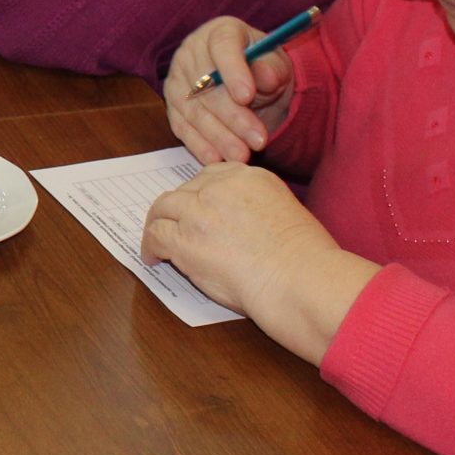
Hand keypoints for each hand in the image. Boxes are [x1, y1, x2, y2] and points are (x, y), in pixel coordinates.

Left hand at [139, 162, 376, 361]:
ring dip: (157, 223)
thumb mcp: (286, 215)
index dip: (200, 192)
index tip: (196, 207)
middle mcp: (221, 186)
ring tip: (154, 241)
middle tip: (173, 225)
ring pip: (163, 208)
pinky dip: (150, 247)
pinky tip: (154, 258)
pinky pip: (155, 235)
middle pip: (186, 189)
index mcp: (251, 177)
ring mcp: (199, 210)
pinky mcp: (184, 237)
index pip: (212, 175)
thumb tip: (239, 226)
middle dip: (178, 207)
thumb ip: (258, 210)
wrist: (299, 279)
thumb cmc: (304, 261)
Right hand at [164, 15, 296, 165]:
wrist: (248, 81)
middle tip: (258, 140)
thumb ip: (272, 69)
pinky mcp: (172, 104)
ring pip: (195, 111)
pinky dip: (199, 145)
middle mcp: (192, 52)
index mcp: (220, 32)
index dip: (233, 71)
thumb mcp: (276, 64)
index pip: (222, 47)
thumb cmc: (262, 68)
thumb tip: (265, 78)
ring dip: (219, 136)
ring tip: (242, 156)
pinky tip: (217, 158)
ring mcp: (177, 78)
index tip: (247, 96)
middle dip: (234, 117)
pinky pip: (182, 126)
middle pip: (207, 86)